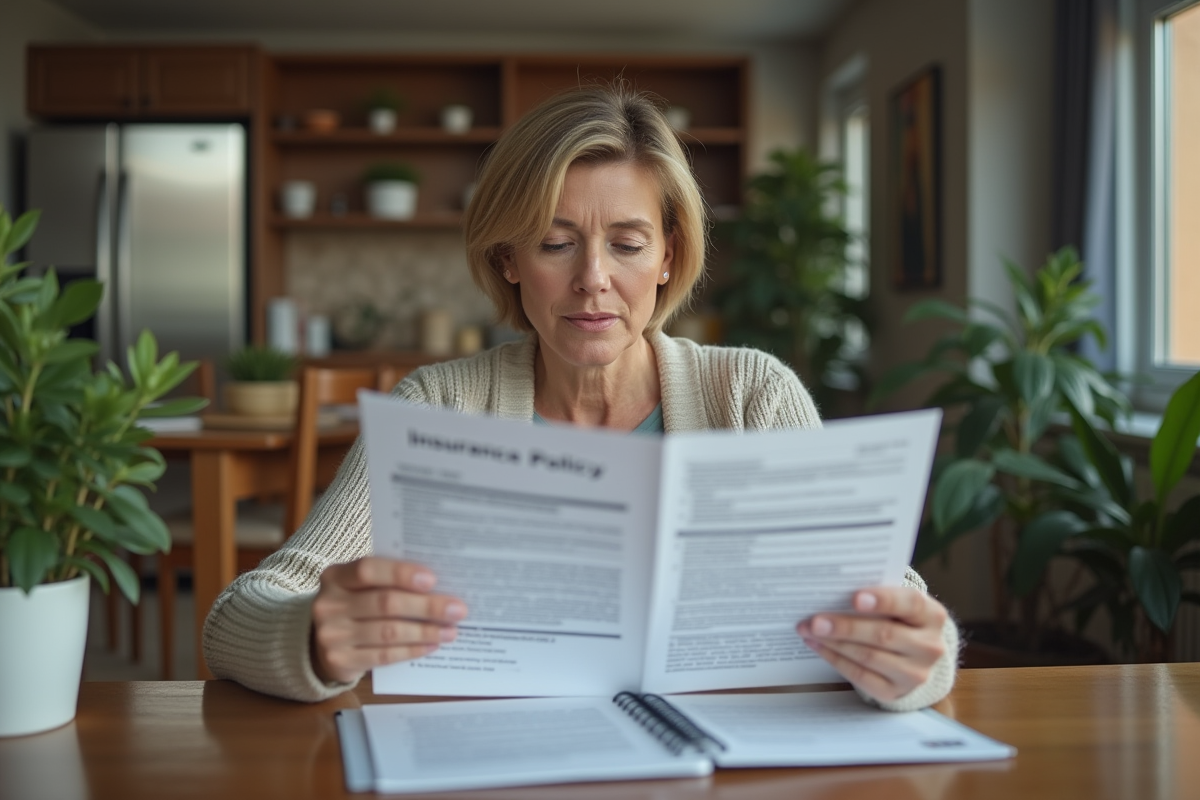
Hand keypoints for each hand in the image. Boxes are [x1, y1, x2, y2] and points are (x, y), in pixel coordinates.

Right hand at [311, 557, 466, 684]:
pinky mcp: (340, 661)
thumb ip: (389, 581)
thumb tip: (439, 586)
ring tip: (450, 631)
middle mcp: (329, 604)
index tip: (433, 580)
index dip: (401, 574)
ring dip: (425, 631)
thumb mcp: (361, 587)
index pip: (368, 570)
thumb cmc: (354, 605)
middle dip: (426, 607)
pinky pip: (384, 656)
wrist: (321, 641)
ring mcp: (332, 635)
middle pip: (385, 603)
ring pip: (388, 632)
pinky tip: (431, 645)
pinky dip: (412, 650)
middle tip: (457, 610)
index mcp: (336, 576)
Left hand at [796, 587, 947, 703]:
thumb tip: (833, 591)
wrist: (912, 654)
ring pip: (868, 656)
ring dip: (834, 643)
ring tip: (809, 630)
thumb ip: (875, 597)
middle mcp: (930, 647)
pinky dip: (835, 659)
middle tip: (815, 620)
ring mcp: (915, 673)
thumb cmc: (897, 618)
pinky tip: (818, 646)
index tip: (855, 597)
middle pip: (884, 634)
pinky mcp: (896, 691)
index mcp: (932, 616)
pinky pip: (860, 676)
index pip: (911, 604)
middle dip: (845, 626)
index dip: (883, 600)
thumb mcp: (897, 604)